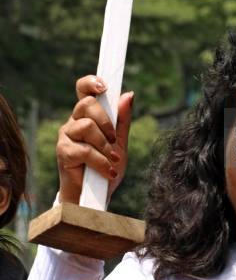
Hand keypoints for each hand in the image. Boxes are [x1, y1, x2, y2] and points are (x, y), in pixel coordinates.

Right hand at [56, 75, 133, 203]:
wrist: (96, 197)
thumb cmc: (107, 167)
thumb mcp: (120, 142)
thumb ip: (122, 120)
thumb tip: (128, 94)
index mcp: (87, 116)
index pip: (83, 90)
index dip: (90, 83)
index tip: (103, 86)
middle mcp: (74, 122)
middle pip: (87, 104)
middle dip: (106, 121)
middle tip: (114, 140)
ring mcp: (66, 136)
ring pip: (87, 126)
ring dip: (104, 145)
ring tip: (112, 160)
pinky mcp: (63, 152)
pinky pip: (84, 150)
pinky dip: (100, 161)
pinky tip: (108, 171)